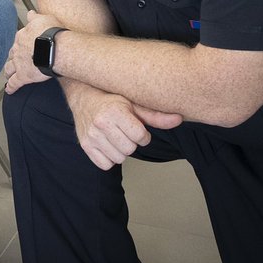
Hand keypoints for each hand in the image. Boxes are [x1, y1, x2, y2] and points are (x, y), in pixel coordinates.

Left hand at [4, 11, 61, 92]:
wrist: (56, 48)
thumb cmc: (53, 33)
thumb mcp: (44, 19)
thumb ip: (35, 17)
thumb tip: (30, 13)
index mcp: (22, 36)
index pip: (19, 39)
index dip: (20, 44)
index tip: (23, 46)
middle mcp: (18, 49)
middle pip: (12, 54)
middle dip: (13, 57)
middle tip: (14, 60)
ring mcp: (19, 63)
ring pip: (9, 68)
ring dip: (8, 71)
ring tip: (8, 75)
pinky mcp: (23, 76)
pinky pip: (14, 83)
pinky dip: (11, 87)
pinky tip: (9, 90)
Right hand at [64, 81, 182, 170]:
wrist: (83, 97)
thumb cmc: (112, 100)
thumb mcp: (134, 104)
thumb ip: (156, 115)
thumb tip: (179, 119)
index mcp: (115, 111)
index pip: (141, 137)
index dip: (143, 135)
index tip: (136, 127)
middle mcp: (101, 123)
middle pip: (130, 149)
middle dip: (131, 142)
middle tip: (124, 132)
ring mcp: (91, 135)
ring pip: (119, 159)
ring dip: (121, 151)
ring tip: (115, 137)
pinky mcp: (85, 145)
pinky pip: (105, 165)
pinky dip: (109, 158)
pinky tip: (107, 145)